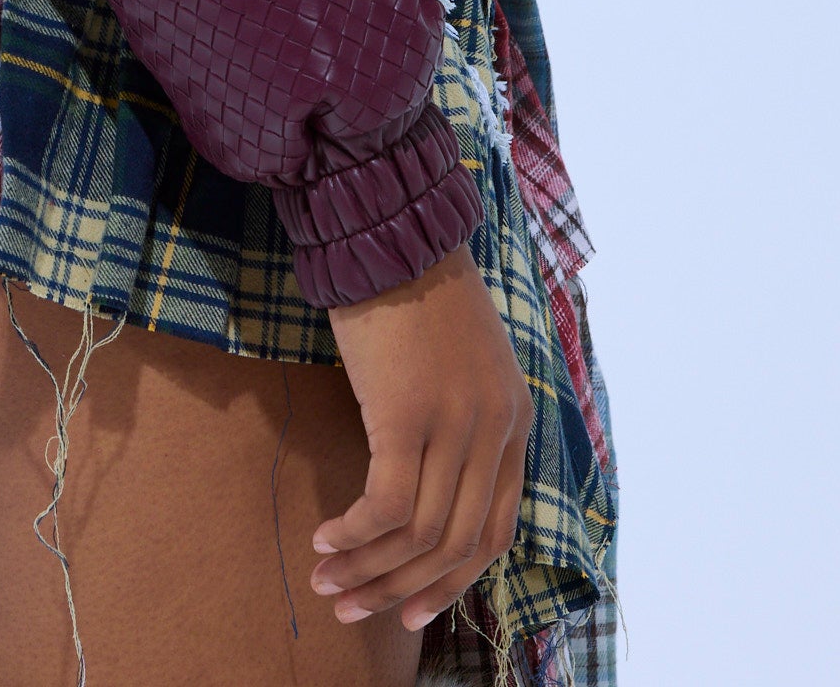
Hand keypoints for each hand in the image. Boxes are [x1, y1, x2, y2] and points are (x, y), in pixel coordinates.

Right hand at [314, 241, 528, 633]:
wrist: (387, 228)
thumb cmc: (412, 291)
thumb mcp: (462, 363)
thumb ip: (462, 423)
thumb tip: (431, 493)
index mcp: (514, 421)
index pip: (494, 534)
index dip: (450, 582)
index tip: (407, 610)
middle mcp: (495, 429)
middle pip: (455, 544)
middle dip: (400, 589)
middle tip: (349, 607)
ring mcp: (455, 423)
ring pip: (419, 534)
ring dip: (368, 569)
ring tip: (325, 579)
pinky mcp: (408, 413)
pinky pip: (386, 505)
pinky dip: (355, 533)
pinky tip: (325, 535)